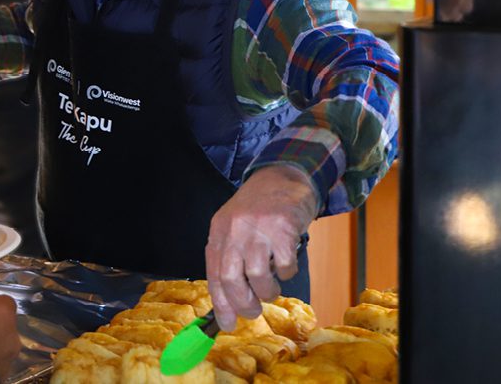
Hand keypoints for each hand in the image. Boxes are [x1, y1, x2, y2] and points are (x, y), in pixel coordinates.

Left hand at [206, 165, 319, 330]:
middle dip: (243, 304)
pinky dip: (286, 272)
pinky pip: (284, 266)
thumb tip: (230, 300)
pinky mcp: (283, 229)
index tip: (227, 324)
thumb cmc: (258, 209)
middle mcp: (235, 230)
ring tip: (271, 288)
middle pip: (232, 279)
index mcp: (219, 232)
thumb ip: (230, 257)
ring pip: (258, 277)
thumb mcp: (234, 227)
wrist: (282, 176)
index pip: (214, 274)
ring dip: (267, 291)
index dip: (220, 304)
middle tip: (253, 312)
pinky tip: (285, 263)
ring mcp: (258, 229)